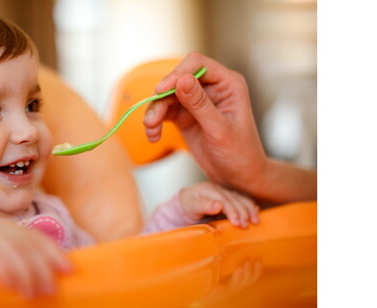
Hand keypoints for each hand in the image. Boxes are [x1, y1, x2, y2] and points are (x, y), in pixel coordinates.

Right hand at [0, 219, 71, 297]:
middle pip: (22, 240)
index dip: (51, 251)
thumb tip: (54, 277)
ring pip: (7, 246)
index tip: (68, 269)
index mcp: (2, 233)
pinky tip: (10, 286)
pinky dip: (2, 268)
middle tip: (49, 289)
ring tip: (30, 293)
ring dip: (24, 270)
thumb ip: (21, 268)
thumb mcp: (2, 272)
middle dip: (40, 264)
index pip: (32, 236)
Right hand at [143, 52, 266, 196]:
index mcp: (228, 83)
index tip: (160, 90)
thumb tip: (181, 80)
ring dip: (155, 111)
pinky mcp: (185, 115)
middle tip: (151, 119)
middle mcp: (211, 88)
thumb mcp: (219, 130)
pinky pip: (164, 111)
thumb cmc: (239, 153)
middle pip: (177, 79)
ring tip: (151, 130)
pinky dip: (155, 122)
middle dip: (162, 97)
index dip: (177, 73)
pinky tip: (153, 136)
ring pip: (167, 96)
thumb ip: (200, 104)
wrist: (238, 177)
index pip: (197, 64)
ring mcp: (196, 101)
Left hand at [178, 182, 258, 227]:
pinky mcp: (229, 198)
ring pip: (241, 199)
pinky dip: (250, 207)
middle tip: (245, 226)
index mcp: (208, 189)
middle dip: (242, 213)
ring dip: (249, 210)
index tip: (236, 223)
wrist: (184, 206)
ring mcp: (225, 192)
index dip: (232, 211)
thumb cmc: (186, 208)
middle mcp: (218, 189)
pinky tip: (256, 213)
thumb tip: (219, 205)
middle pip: (234, 199)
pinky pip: (242, 200)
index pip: (223, 199)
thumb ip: (202, 205)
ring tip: (255, 222)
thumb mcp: (190, 207)